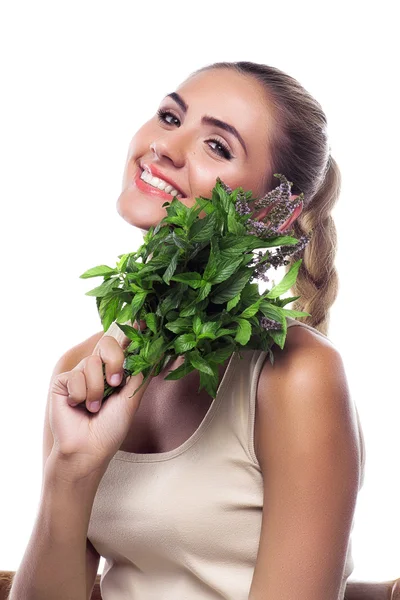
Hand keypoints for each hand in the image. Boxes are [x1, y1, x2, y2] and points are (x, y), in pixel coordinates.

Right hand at [48, 319, 152, 477]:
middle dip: (114, 361)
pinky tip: (79, 407)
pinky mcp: (63, 382)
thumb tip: (157, 349)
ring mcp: (79, 374)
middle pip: (108, 343)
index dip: (130, 332)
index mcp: (115, 371)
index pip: (122, 345)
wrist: (88, 449)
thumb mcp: (132, 398)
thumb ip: (141, 372)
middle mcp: (98, 370)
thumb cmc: (111, 429)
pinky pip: (76, 376)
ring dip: (97, 389)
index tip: (141, 321)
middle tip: (115, 383)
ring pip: (91, 362)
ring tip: (95, 407)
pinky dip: (82, 394)